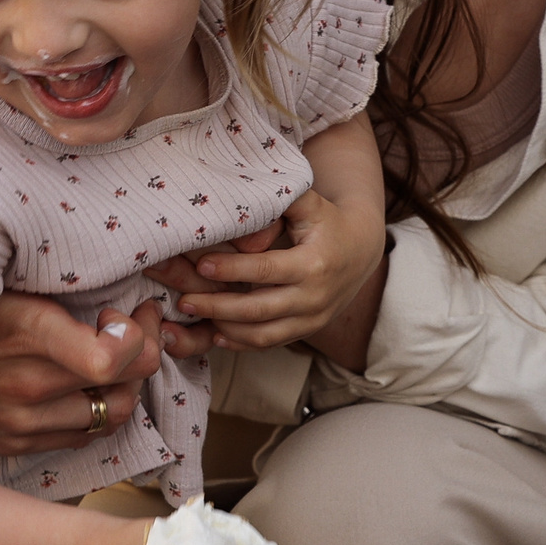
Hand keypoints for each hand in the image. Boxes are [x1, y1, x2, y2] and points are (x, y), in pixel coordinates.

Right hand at [0, 297, 165, 455]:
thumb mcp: (3, 284)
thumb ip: (56, 291)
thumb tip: (116, 295)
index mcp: (26, 331)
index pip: (109, 357)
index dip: (138, 335)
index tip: (131, 311)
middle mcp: (27, 384)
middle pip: (124, 385)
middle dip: (145, 353)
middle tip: (137, 328)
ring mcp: (21, 421)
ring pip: (112, 414)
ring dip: (126, 386)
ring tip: (116, 360)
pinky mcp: (16, 444)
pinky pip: (84, 435)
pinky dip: (98, 409)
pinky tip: (89, 385)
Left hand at [145, 186, 383, 350]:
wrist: (360, 250)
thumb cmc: (326, 221)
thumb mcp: (309, 203)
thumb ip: (278, 201)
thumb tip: (241, 215)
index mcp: (314, 264)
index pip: (266, 271)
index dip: (232, 269)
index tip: (202, 265)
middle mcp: (314, 297)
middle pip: (259, 310)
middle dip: (218, 306)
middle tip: (184, 299)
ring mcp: (311, 319)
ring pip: (261, 334)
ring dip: (224, 327)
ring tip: (192, 314)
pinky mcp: (306, 331)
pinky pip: (269, 343)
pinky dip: (240, 342)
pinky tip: (214, 332)